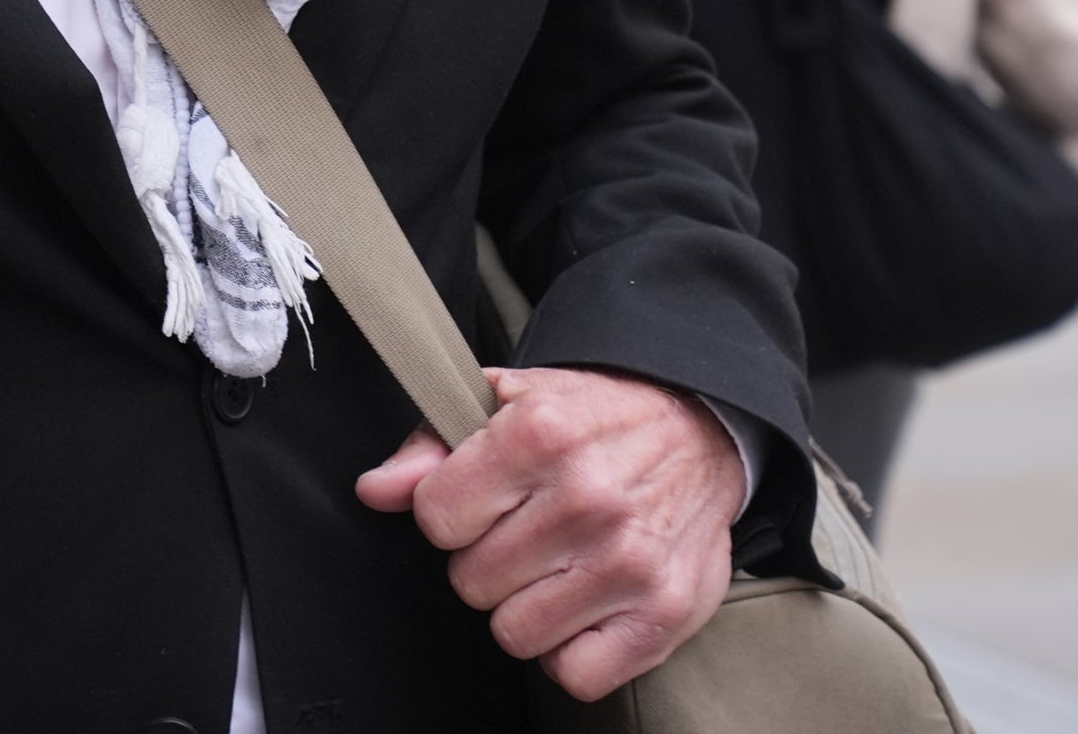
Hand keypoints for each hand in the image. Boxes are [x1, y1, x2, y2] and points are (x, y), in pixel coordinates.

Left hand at [355, 367, 737, 701]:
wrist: (700, 434)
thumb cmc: (595, 420)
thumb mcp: (510, 402)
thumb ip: (433, 445)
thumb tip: (377, 490)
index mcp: (541, 434)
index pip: (437, 517)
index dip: (450, 513)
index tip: (482, 501)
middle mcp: (586, 498)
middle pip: (472, 581)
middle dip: (488, 560)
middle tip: (526, 531)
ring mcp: (627, 562)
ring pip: (514, 633)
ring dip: (526, 607)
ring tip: (556, 566)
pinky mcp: (661, 615)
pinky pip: (574, 674)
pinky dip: (572, 651)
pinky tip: (583, 604)